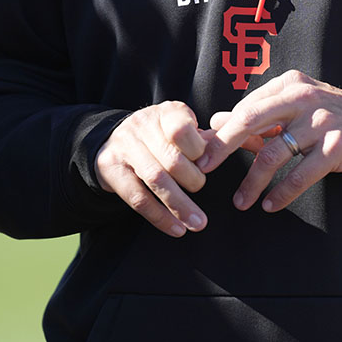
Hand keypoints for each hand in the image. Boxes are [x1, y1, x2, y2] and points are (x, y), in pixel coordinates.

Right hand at [95, 100, 208, 236]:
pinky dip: (160, 217)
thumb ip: (204, 138)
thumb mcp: (182, 126)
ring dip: (180, 205)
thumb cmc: (161, 135)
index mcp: (167, 112)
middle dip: (193, 180)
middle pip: (171, 159)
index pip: (182, 130)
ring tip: (198, 223)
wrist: (114, 138)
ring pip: (156, 179)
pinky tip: (176, 229)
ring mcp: (125, 147)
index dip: (198, 151)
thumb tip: (230, 146)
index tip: (208, 164)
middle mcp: (143, 126)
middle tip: (201, 188)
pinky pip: (138, 198)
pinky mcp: (111, 169)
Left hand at [198, 70, 341, 212]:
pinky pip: (300, 174)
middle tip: (202, 171)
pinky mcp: (338, 146)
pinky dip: (282, 193)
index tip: (201, 153)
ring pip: (273, 153)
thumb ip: (263, 117)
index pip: (246, 107)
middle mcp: (304, 98)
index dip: (221, 131)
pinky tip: (271, 205)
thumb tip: (218, 121)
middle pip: (250, 120)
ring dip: (252, 181)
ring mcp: (322, 121)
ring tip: (241, 202)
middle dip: (222, 147)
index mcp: (292, 85)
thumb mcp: (303, 110)